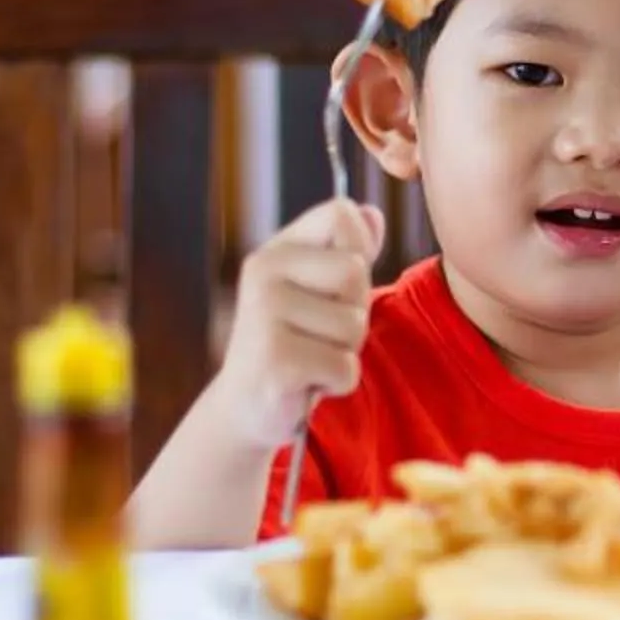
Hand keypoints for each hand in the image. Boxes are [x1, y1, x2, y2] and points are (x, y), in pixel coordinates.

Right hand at [213, 199, 384, 444]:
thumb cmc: (293, 342)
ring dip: (345, 352)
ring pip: (354, 324)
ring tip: (311, 357)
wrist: (246, 405)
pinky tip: (306, 383)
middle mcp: (264, 273)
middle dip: (354, 312)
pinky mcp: (276, 360)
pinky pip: (345, 367)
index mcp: (276, 250)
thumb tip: (373, 214)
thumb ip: (347, 251)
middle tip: (320, 333)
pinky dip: (337, 383)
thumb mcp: (318, 289)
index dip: (359, 250)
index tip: (337, 286)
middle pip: (355, 272)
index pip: (341, 214)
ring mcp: (265, 315)